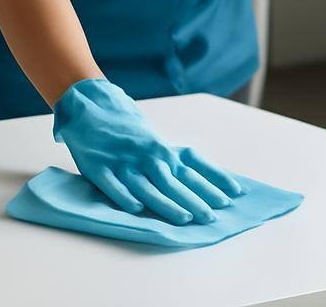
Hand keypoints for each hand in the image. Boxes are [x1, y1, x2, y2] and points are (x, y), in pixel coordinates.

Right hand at [52, 77, 244, 224]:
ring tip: (184, 218)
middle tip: (211, 217)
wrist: (93, 107)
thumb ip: (181, 162)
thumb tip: (215, 184)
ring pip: (147, 187)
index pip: (194, 169)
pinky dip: (124, 197)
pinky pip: (112, 185)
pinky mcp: (99, 167)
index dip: (213, 182)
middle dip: (194, 200)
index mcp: (164, 150)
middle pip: (174, 181)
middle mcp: (147, 155)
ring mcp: (123, 162)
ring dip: (166, 203)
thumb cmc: (133, 133)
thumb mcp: (159, 143)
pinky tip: (135, 209)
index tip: (232, 197)